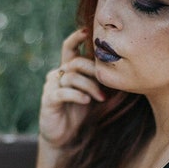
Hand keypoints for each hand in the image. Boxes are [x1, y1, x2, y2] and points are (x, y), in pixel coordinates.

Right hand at [39, 28, 105, 147]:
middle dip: (93, 71)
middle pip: (76, 62)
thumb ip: (99, 79)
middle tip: (106, 82)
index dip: (76, 37)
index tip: (88, 30)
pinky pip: (63, 92)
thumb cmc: (81, 113)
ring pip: (71, 77)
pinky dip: (76, 95)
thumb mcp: (93, 93)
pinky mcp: (48, 100)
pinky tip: (86, 101)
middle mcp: (58, 74)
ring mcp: (51, 86)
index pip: (69, 47)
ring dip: (89, 86)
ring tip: (101, 98)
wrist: (65, 137)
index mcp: (68, 69)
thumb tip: (120, 67)